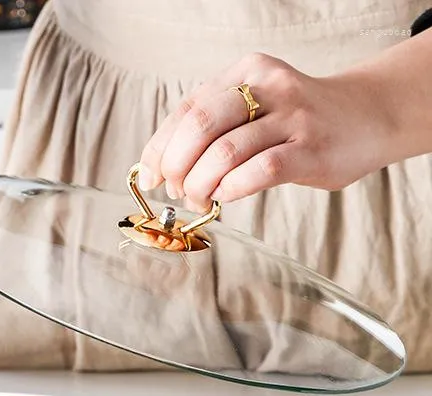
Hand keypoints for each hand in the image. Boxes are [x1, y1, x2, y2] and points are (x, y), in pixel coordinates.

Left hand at [138, 53, 391, 208]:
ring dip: (201, 185)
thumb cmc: (296, 123)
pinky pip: (260, 171)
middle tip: (178, 190)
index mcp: (245, 72)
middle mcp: (267, 86)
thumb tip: (163, 171)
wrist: (367, 117)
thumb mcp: (252, 110)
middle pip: (199, 125)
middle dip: (177, 166)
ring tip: (202, 199)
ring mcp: (292, 116)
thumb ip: (212, 131)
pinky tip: (227, 197)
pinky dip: (232, 189)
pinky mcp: (311, 149)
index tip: (151, 177)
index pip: (186, 109)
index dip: (160, 148)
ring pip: (225, 152)